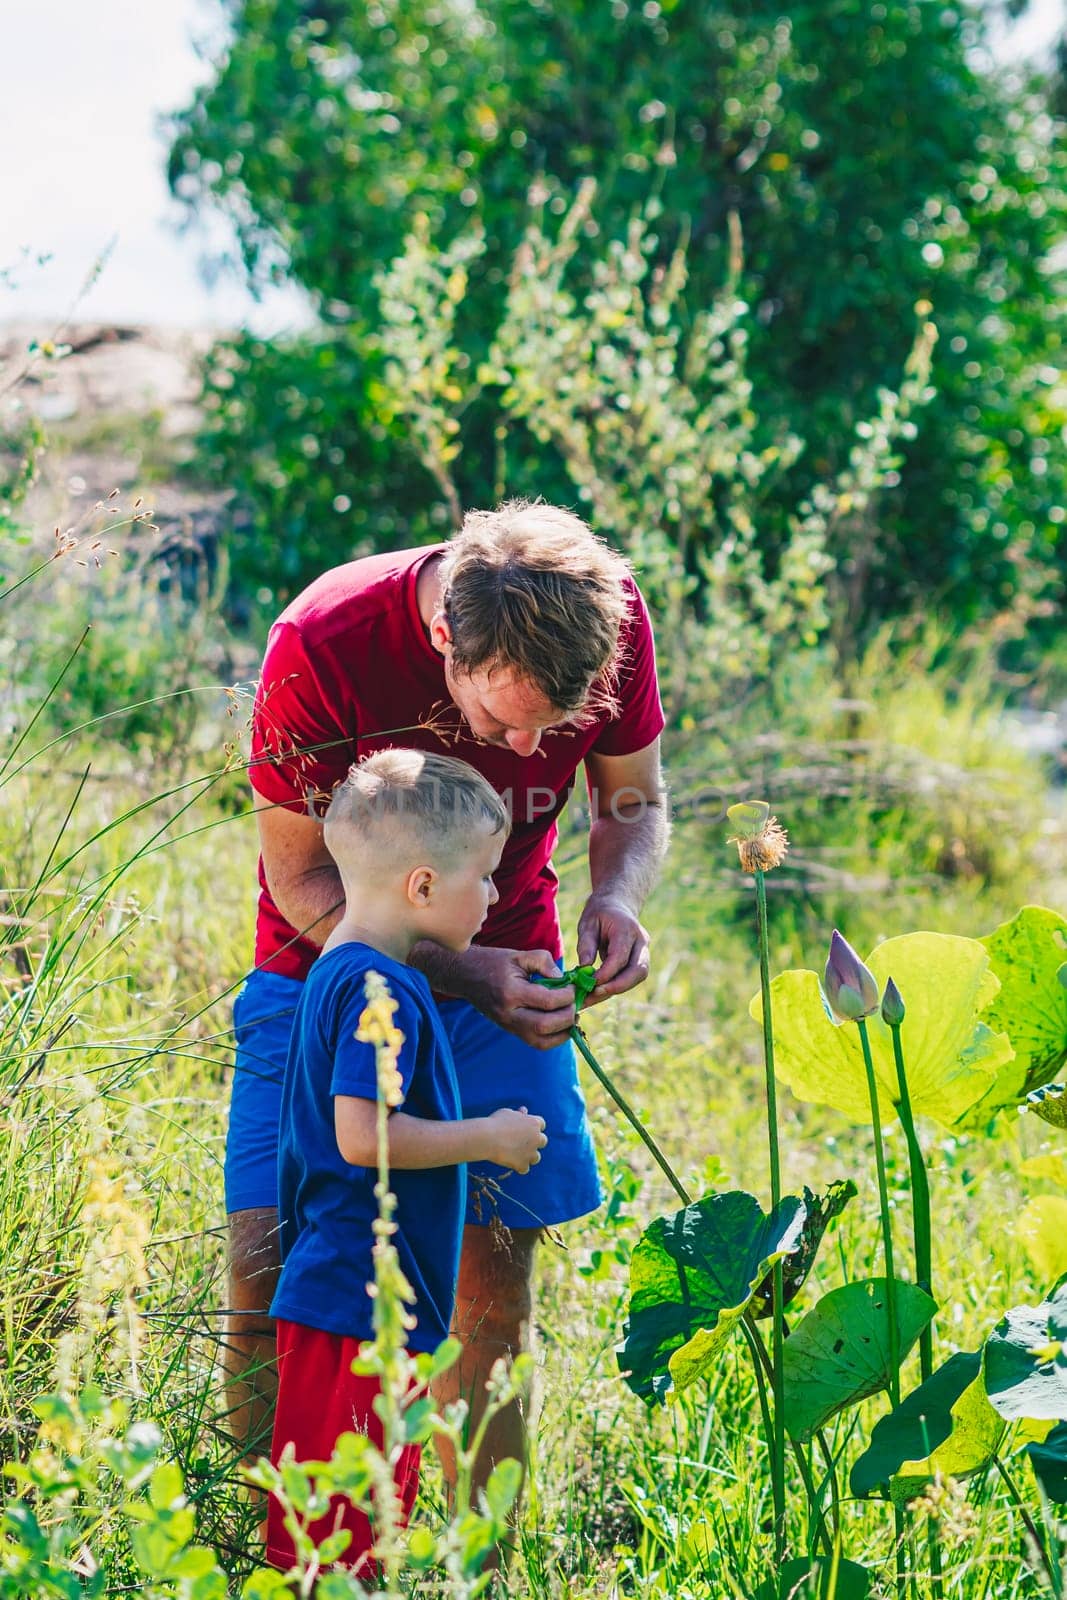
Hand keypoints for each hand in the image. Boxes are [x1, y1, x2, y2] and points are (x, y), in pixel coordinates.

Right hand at [460, 945, 577, 1050]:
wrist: (465, 975)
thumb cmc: (493, 962)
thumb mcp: (519, 955)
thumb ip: (544, 963)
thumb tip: (564, 981)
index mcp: (510, 992)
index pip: (546, 1001)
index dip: (567, 996)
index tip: (574, 987)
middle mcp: (508, 1014)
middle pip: (545, 1026)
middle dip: (567, 1016)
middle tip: (575, 1003)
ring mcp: (508, 1026)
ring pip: (541, 1041)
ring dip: (563, 1032)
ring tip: (572, 1016)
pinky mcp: (510, 1031)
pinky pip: (536, 1043)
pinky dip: (554, 1038)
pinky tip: (562, 1024)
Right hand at [480, 1106, 547, 1172]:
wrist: (487, 1138)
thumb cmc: (495, 1123)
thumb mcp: (507, 1113)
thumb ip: (518, 1114)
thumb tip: (524, 1111)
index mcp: (534, 1123)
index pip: (541, 1124)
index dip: (533, 1127)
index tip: (525, 1129)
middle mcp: (536, 1138)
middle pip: (543, 1141)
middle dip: (534, 1142)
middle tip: (522, 1143)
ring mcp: (531, 1153)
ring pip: (536, 1157)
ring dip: (528, 1156)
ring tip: (516, 1155)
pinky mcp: (523, 1164)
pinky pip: (525, 1169)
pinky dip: (518, 1167)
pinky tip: (510, 1163)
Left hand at [576, 894, 650, 1006]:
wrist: (617, 905)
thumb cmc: (600, 913)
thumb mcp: (587, 923)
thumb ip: (586, 944)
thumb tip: (584, 969)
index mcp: (627, 929)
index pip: (621, 957)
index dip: (606, 974)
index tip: (588, 983)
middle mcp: (641, 941)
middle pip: (638, 971)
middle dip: (617, 986)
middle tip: (594, 994)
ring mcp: (644, 951)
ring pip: (638, 977)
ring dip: (617, 989)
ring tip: (592, 997)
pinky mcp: (641, 960)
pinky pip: (632, 977)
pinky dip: (617, 986)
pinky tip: (598, 992)